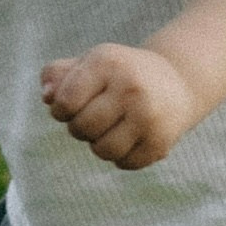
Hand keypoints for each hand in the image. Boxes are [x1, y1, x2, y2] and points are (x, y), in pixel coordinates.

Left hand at [40, 43, 197, 169]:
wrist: (179, 80)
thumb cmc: (120, 73)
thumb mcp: (91, 63)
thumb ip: (58, 74)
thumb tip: (46, 96)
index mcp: (107, 62)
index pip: (65, 101)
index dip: (60, 110)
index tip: (70, 106)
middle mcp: (130, 87)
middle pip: (81, 129)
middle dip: (80, 128)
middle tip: (94, 117)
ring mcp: (148, 115)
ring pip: (102, 151)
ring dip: (99, 145)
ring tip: (110, 129)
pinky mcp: (161, 140)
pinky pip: (125, 164)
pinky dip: (121, 157)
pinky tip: (130, 138)